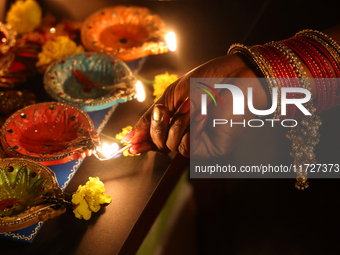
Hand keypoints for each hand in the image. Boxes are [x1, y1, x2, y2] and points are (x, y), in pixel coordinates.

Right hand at [122, 54, 266, 157]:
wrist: (237, 75)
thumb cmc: (209, 79)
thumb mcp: (173, 95)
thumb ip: (151, 117)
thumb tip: (130, 138)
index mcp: (177, 120)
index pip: (155, 136)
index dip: (142, 140)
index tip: (128, 144)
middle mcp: (187, 133)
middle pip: (159, 143)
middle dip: (158, 125)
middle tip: (168, 110)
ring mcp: (200, 142)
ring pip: (171, 146)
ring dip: (177, 124)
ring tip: (193, 108)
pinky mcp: (212, 148)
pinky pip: (187, 148)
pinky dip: (191, 130)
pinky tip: (203, 116)